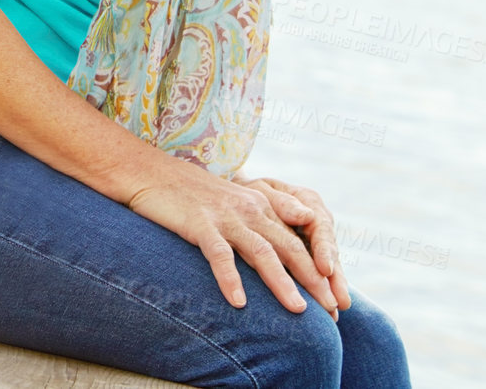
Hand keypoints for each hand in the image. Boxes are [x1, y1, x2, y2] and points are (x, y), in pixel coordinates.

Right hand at [125, 159, 341, 315]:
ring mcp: (225, 217)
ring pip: (261, 252)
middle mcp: (249, 210)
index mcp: (261, 205)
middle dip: (314, 280)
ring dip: (281, 282)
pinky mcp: (199, 224)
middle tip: (332, 311)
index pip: (298, 242)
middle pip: (289, 248)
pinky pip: (219, 254)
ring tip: (298, 310)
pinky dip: (230, 278)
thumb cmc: (191, 194)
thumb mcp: (234, 202)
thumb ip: (264, 218)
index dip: (319, 272)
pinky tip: (239, 302)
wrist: (150, 173)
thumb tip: (298, 232)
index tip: (335, 301)